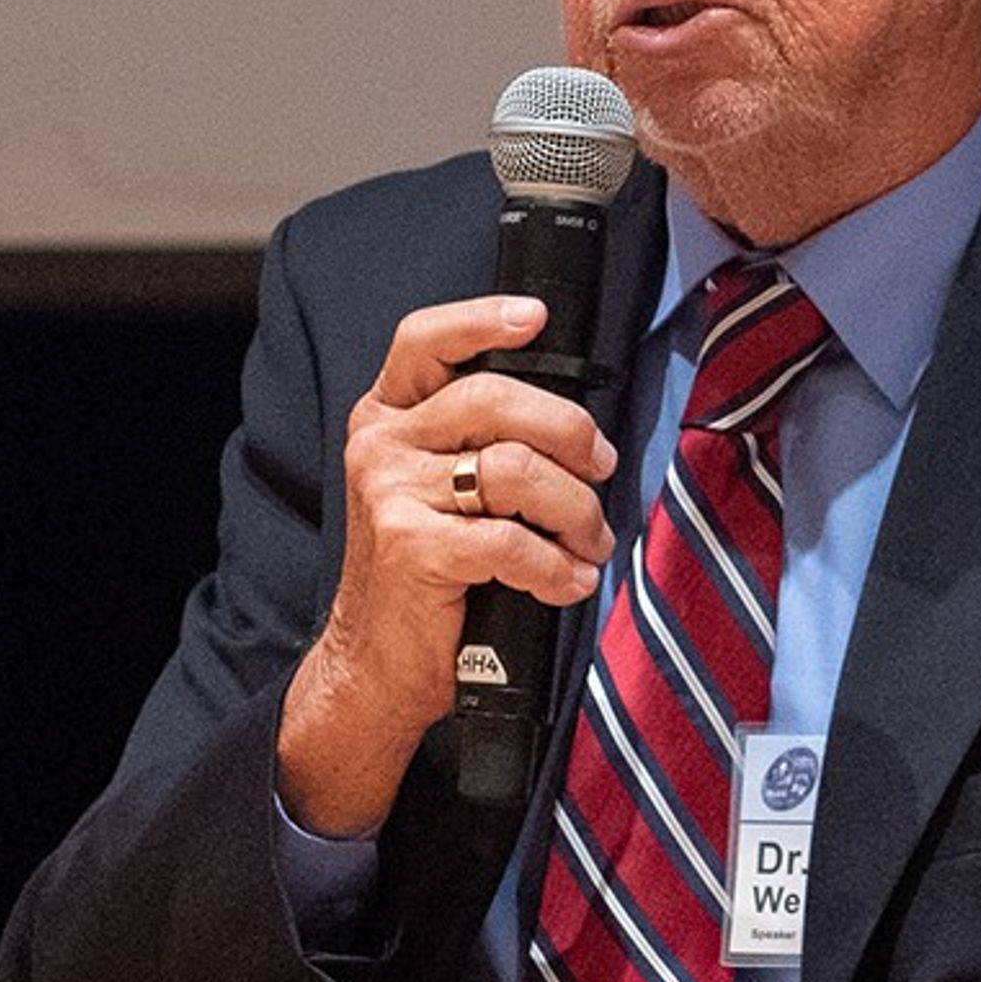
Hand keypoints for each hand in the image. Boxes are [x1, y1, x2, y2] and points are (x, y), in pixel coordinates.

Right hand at [279, 294, 619, 834]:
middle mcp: (381, 443)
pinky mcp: (410, 547)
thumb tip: (582, 428)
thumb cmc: (432, 571)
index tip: (537, 318)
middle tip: (603, 471)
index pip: (425, 341)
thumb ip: (484, 441)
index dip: (482, 321)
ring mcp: (389, 493)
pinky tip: (567, 583)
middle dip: (571, 434)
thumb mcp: (444, 488)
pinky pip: (510, 540)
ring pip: (515, 469)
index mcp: (389, 417)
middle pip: (495, 399)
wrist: (377, 663)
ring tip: (590, 541)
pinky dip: (555, 566)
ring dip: (575, 510)